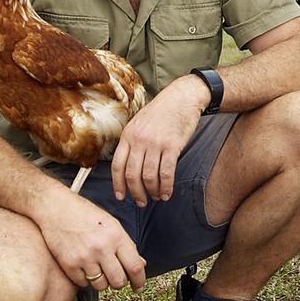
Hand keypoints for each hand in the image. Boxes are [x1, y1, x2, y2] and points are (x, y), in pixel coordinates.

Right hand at [37, 189, 145, 291]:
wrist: (55, 208)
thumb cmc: (85, 214)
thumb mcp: (111, 225)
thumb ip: (126, 246)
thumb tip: (140, 265)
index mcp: (116, 236)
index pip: (134, 267)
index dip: (139, 281)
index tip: (138, 287)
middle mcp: (102, 248)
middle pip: (118, 281)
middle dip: (119, 283)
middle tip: (116, 278)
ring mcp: (84, 257)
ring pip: (101, 285)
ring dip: (102, 281)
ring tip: (97, 268)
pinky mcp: (69, 264)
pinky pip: (83, 284)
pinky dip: (85, 279)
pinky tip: (83, 266)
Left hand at [110, 75, 207, 205]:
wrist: (182, 98)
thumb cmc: (162, 112)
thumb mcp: (139, 123)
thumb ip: (132, 142)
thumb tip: (129, 166)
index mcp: (128, 135)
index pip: (117, 165)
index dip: (117, 184)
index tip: (121, 196)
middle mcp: (139, 140)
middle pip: (131, 174)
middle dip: (136, 193)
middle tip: (141, 202)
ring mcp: (155, 143)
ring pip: (148, 176)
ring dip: (152, 191)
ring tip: (156, 197)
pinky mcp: (172, 146)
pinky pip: (166, 173)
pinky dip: (166, 187)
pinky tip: (167, 193)